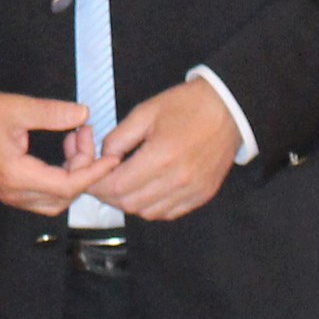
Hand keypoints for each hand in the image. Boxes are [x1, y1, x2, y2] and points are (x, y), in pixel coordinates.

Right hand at [0, 92, 101, 215]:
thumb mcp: (18, 109)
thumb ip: (52, 113)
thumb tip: (84, 114)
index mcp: (17, 176)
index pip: (67, 185)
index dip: (93, 172)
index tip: (111, 158)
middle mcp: (15, 192)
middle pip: (64, 196)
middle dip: (84, 169)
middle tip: (85, 135)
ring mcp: (12, 195)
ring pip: (56, 199)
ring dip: (73, 174)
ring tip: (74, 141)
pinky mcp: (11, 190)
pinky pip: (45, 194)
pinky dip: (61, 177)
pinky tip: (63, 152)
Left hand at [84, 78, 237, 221]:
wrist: (228, 109)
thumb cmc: (186, 105)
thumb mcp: (145, 112)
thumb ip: (119, 138)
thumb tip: (104, 158)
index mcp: (161, 156)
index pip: (117, 186)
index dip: (97, 184)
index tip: (90, 175)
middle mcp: (177, 180)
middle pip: (130, 204)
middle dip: (109, 195)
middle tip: (102, 180)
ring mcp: (192, 191)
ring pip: (148, 213)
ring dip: (129, 203)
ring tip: (123, 185)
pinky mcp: (202, 195)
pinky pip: (168, 213)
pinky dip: (151, 207)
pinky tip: (146, 191)